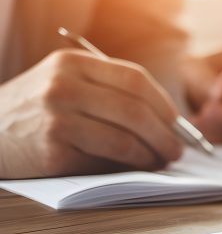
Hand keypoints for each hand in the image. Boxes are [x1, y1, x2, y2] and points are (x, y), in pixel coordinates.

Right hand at [0, 50, 183, 177]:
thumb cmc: (32, 111)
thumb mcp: (61, 83)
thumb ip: (105, 91)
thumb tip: (166, 120)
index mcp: (71, 64)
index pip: (135, 80)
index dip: (164, 104)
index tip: (178, 122)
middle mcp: (64, 87)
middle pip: (135, 111)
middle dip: (165, 134)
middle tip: (178, 149)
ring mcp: (57, 120)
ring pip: (125, 139)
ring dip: (151, 154)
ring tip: (161, 161)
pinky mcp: (53, 152)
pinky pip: (104, 161)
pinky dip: (127, 167)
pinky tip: (135, 169)